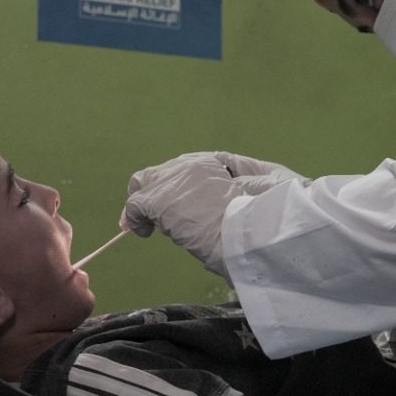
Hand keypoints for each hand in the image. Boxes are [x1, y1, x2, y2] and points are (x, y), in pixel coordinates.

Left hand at [121, 152, 305, 274]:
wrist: (254, 228)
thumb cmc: (262, 217)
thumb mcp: (253, 196)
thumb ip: (234, 191)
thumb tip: (223, 205)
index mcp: (218, 164)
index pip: (188, 168)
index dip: (179, 186)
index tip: (178, 206)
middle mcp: (194, 165)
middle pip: (163, 171)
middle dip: (156, 190)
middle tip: (153, 218)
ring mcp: (174, 179)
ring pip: (144, 182)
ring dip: (143, 204)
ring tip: (145, 226)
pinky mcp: (158, 199)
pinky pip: (136, 205)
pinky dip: (134, 219)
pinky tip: (141, 232)